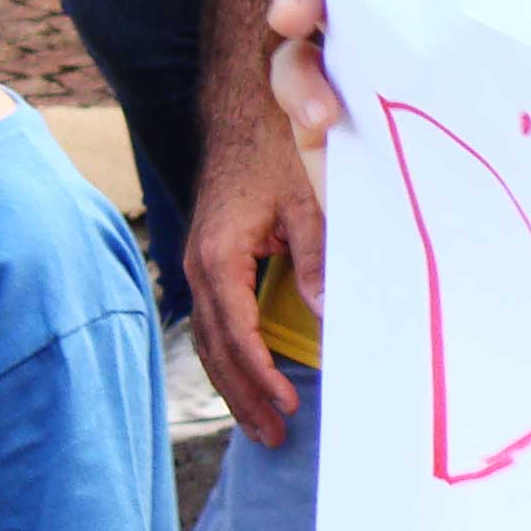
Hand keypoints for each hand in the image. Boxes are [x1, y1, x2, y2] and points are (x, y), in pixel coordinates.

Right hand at [183, 0, 327, 446]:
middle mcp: (199, 259)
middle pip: (216, 346)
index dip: (259, 379)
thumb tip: (330, 316)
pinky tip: (260, 373)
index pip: (235, 334)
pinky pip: (220, 313)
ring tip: (268, 421)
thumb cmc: (277, 138)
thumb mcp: (307, 197)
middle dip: (244, 395)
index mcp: (218, 252)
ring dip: (239, 379)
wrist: (243, 90)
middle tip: (276, 440)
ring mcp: (201, 255)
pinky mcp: (213, 248)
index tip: (286, 413)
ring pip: (214, 333)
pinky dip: (238, 349)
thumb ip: (321, 256)